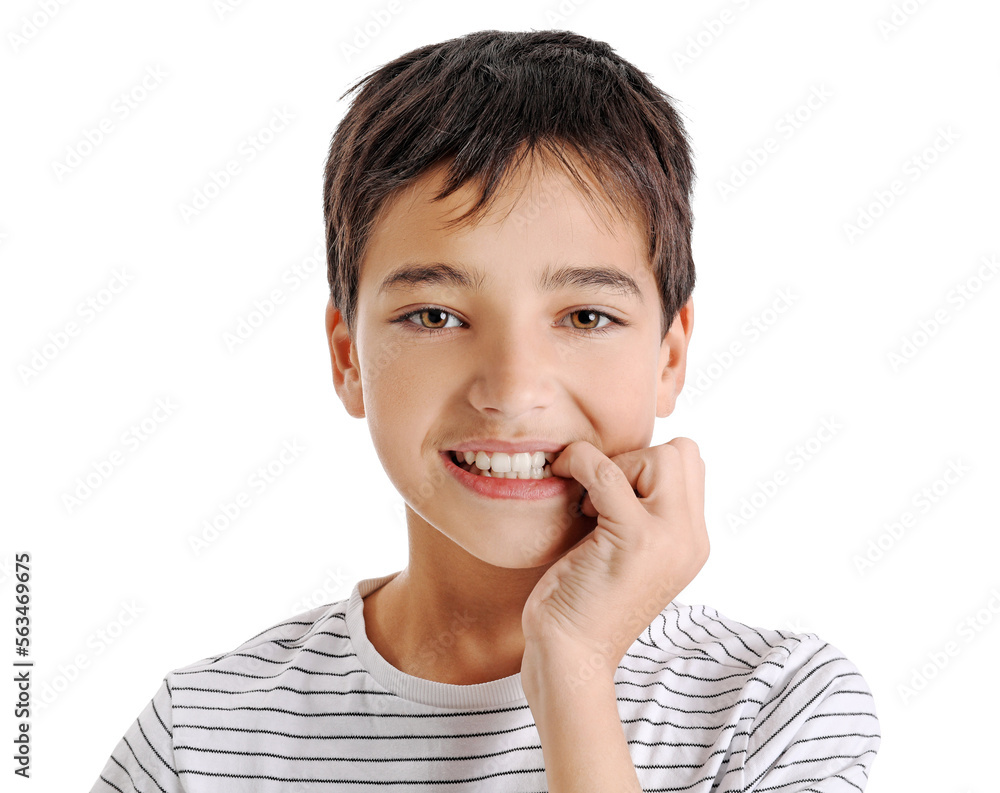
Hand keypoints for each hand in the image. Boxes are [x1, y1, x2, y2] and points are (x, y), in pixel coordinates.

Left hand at [521, 439, 708, 683]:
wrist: (571, 656)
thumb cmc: (583, 600)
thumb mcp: (627, 551)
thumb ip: (643, 512)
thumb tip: (625, 460)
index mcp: (693, 542)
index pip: (692, 466)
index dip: (647, 465)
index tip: (611, 496)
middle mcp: (691, 539)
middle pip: (684, 453)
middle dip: (636, 460)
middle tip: (601, 499)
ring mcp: (669, 538)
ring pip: (660, 455)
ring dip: (614, 467)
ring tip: (590, 510)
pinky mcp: (634, 539)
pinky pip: (609, 470)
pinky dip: (580, 462)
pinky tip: (561, 478)